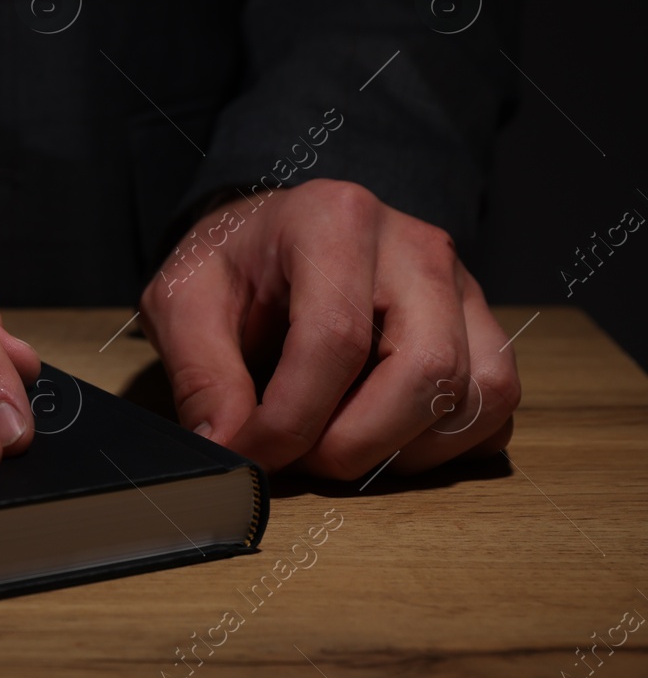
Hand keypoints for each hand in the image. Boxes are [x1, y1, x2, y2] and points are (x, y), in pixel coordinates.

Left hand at [138, 179, 518, 478]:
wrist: (274, 237)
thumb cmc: (233, 265)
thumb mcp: (183, 300)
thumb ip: (200, 372)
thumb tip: (227, 447)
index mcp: (336, 220)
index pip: (336, 340)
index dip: (291, 419)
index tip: (251, 455)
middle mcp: (417, 247)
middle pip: (426, 370)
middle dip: (356, 443)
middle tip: (298, 457)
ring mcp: (462, 288)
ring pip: (477, 395)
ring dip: (403, 450)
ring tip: (334, 444)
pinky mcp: (482, 329)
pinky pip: (494, 409)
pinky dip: (443, 446)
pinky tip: (379, 437)